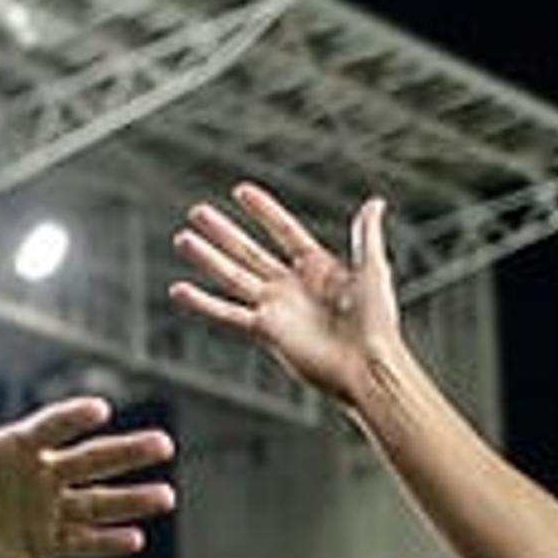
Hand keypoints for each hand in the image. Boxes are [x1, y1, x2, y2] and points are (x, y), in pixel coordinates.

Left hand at [0, 325, 176, 557]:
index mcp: (17, 445)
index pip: (51, 427)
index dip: (73, 418)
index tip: (99, 410)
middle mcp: (40, 473)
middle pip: (90, 460)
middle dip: (126, 453)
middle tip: (163, 444)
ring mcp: (45, 510)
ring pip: (96, 502)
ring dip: (130, 499)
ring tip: (165, 496)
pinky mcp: (43, 546)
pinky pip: (80, 543)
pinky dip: (105, 542)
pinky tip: (135, 538)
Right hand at [168, 183, 406, 404]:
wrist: (366, 365)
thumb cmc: (377, 323)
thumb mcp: (373, 271)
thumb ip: (366, 236)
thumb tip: (374, 203)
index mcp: (317, 268)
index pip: (283, 232)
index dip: (263, 212)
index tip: (241, 191)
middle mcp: (290, 286)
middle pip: (248, 251)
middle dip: (223, 232)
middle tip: (197, 213)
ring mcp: (275, 308)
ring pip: (232, 277)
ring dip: (207, 258)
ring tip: (183, 239)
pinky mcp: (264, 331)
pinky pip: (227, 314)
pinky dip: (203, 303)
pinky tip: (179, 290)